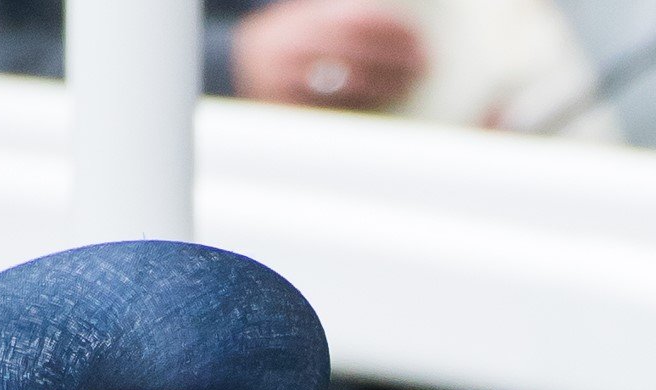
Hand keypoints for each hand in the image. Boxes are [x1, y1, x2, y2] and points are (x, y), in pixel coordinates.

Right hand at [231, 0, 425, 110]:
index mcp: (302, 20)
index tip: (416, 35)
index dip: (390, 27)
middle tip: (423, 62)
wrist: (232, 65)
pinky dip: (363, 104)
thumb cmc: (283, 40)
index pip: (355, 19)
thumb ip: (334, 14)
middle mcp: (295, 46)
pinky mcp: (290, 107)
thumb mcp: (302, 16)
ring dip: (386, 82)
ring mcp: (291, 79)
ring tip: (409, 82)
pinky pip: (334, 108)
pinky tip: (383, 101)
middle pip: (357, 50)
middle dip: (395, 56)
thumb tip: (386, 15)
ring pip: (349, 82)